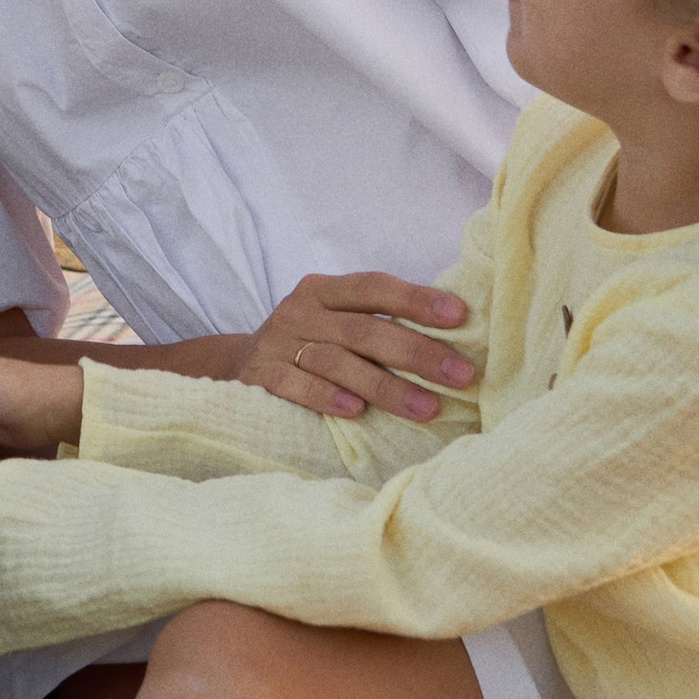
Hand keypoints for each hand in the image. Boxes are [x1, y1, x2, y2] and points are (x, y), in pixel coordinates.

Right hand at [240, 271, 476, 427]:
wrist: (237, 367)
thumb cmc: (309, 345)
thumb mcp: (335, 321)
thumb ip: (377, 322)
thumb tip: (454, 337)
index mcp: (324, 290)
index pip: (374, 287)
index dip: (416, 300)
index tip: (459, 316)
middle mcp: (300, 311)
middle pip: (364, 330)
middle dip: (417, 353)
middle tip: (461, 375)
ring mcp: (278, 344)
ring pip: (336, 361)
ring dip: (385, 386)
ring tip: (426, 408)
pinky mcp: (259, 377)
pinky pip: (295, 385)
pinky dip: (326, 396)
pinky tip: (356, 411)